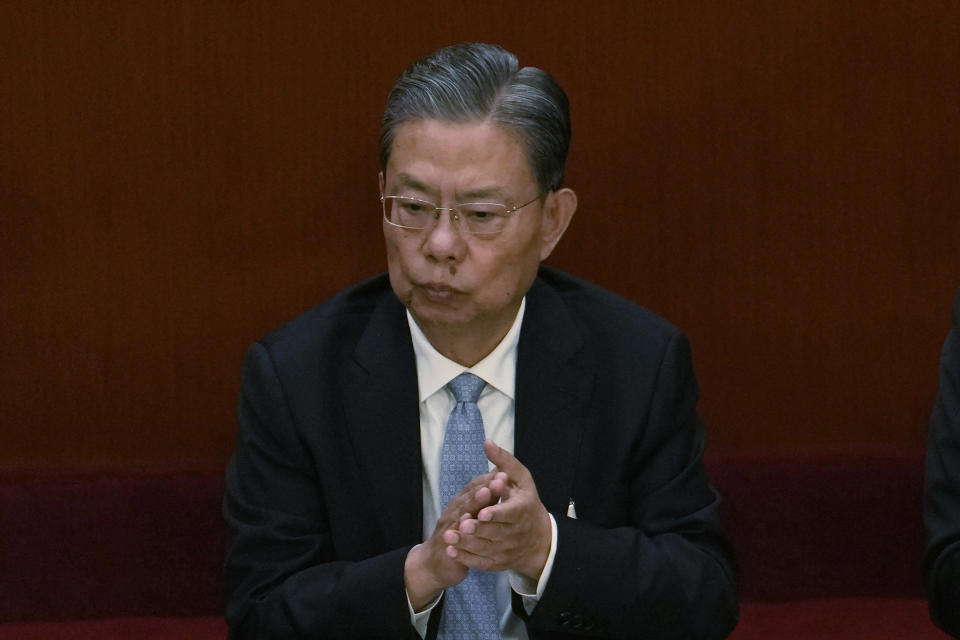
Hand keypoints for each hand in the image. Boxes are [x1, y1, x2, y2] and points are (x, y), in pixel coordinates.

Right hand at [404, 468, 507, 609]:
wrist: (434, 564)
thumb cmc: (458, 535)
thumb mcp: (472, 516)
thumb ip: (485, 502)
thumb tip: (500, 481)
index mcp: (462, 504)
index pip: (475, 488)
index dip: (489, 479)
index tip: (504, 471)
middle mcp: (454, 512)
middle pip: (470, 497)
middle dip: (485, 486)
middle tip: (499, 478)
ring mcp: (449, 528)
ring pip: (461, 513)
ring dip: (473, 503)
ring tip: (486, 494)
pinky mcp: (446, 546)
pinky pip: (453, 538)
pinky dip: (459, 530)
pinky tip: (467, 526)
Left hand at [442, 440, 551, 580]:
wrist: (540, 539)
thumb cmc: (527, 502)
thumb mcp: (522, 479)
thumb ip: (504, 461)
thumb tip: (487, 443)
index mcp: (522, 509)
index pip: (509, 513)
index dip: (496, 513)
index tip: (482, 512)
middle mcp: (516, 532)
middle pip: (495, 532)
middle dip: (477, 529)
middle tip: (460, 524)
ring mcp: (508, 549)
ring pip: (486, 548)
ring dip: (467, 544)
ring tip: (448, 537)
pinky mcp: (500, 562)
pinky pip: (483, 562)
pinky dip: (467, 559)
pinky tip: (452, 552)